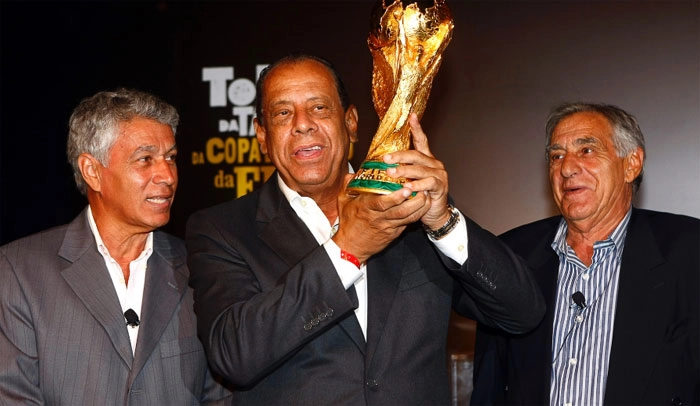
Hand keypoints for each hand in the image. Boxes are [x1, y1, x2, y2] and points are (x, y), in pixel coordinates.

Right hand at [333, 174, 429, 262]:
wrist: (351, 247)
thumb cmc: (348, 223)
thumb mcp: (343, 202)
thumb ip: (347, 185)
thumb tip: (353, 173)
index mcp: (366, 209)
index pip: (383, 203)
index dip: (397, 197)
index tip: (407, 188)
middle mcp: (379, 218)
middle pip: (401, 211)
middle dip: (415, 200)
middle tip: (423, 188)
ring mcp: (388, 227)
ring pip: (408, 218)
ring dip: (420, 207)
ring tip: (427, 195)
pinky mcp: (394, 233)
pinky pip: (408, 223)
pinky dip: (417, 214)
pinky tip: (423, 205)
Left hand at [383, 113, 451, 230]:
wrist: (435, 213)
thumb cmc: (419, 195)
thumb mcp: (409, 180)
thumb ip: (400, 170)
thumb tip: (381, 163)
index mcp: (426, 159)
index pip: (421, 140)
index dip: (416, 128)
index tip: (411, 116)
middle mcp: (434, 164)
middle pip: (416, 155)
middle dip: (400, 156)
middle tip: (386, 159)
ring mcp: (438, 174)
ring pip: (420, 168)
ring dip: (404, 170)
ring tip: (391, 173)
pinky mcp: (440, 186)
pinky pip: (428, 183)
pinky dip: (417, 185)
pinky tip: (408, 187)